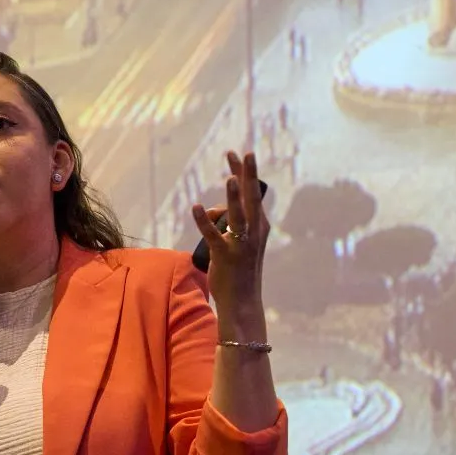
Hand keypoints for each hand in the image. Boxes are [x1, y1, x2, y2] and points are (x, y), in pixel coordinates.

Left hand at [190, 151, 269, 327]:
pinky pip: (214, 235)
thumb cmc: (240, 270)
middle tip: (242, 152)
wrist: (243, 301)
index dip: (246, 173)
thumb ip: (227, 222)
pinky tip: (195, 208)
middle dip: (246, 173)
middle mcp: (254, 232)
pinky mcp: (226, 255)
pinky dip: (204, 221)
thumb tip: (212, 209)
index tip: (241, 154)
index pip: (254, 194)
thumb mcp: (238, 242)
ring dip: (233, 197)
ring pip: (238, 215)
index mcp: (259, 226)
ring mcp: (241, 244)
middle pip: (250, 197)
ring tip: (230, 179)